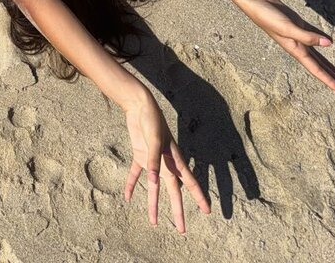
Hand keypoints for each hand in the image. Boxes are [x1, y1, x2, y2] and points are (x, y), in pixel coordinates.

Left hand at [123, 90, 210, 233]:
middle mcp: (165, 162)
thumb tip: (153, 183)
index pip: (190, 181)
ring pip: (154, 187)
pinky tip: (127, 197)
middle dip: (178, 210)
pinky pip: (135, 174)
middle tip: (181, 230)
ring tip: (154, 222)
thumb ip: (153, 161)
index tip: (208, 211)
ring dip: (153, 203)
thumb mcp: (153, 139)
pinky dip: (131, 185)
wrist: (138, 104)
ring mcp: (152, 160)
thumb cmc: (151, 119)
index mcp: (174, 158)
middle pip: (173, 191)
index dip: (199, 196)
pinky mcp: (139, 155)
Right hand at [238, 0, 334, 92]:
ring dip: (324, 61)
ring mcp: (297, 34)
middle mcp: (297, 44)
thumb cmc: (267, 17)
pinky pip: (312, 34)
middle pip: (316, 63)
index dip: (327, 79)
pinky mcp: (297, 23)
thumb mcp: (288, 28)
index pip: (314, 68)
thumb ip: (307, 36)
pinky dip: (320, 38)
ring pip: (315, 51)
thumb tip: (328, 44)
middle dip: (327, 74)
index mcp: (294, 49)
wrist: (256, 1)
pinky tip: (327, 41)